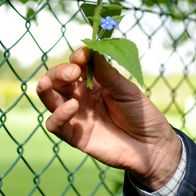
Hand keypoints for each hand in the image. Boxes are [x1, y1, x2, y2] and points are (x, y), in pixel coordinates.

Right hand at [36, 46, 181, 190]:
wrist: (150, 146)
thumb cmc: (141, 114)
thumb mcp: (126, 89)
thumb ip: (107, 73)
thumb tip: (92, 49)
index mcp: (94, 81)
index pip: (76, 63)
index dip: (77, 57)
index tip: (83, 56)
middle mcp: (81, 96)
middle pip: (57, 79)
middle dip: (59, 72)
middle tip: (72, 72)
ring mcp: (76, 115)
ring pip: (50, 99)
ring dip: (45, 90)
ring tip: (47, 83)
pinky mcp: (74, 135)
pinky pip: (55, 125)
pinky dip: (57, 115)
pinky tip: (71, 107)